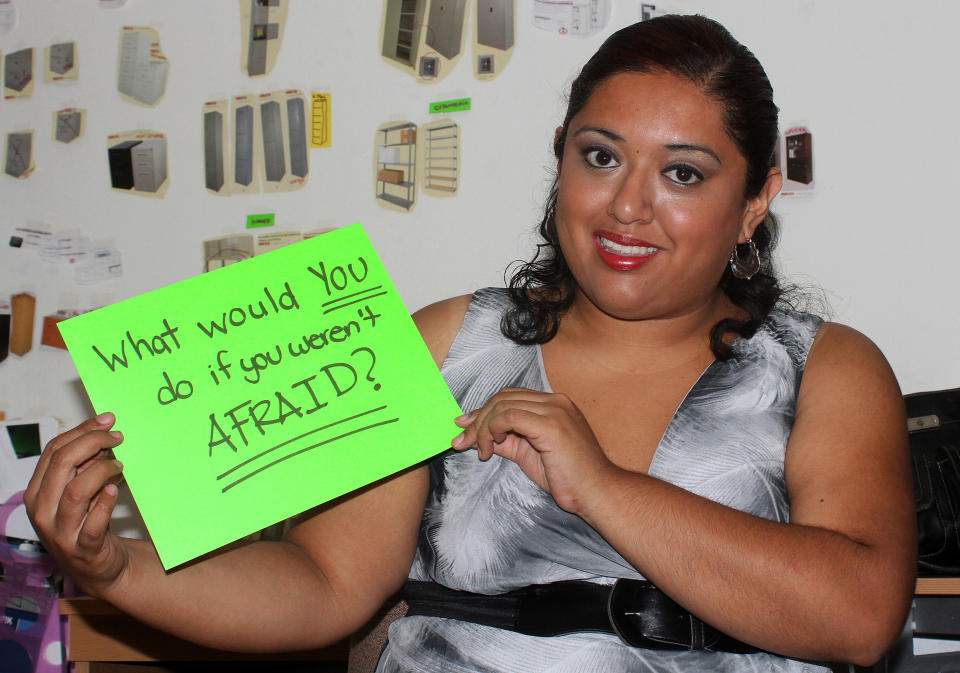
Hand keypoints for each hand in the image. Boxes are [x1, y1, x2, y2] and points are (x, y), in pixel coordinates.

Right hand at [24, 413, 128, 596]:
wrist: (99, 567)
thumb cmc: (89, 522)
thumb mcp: (80, 491)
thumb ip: (85, 465)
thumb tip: (103, 432)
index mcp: (37, 492)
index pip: (53, 451)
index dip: (81, 431)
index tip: (107, 420)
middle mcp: (43, 511)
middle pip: (62, 464)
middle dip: (92, 443)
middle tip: (118, 438)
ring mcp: (60, 532)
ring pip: (76, 491)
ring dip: (101, 471)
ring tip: (120, 466)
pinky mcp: (83, 548)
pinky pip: (92, 523)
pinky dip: (105, 504)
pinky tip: (115, 492)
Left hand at [451, 387, 618, 513]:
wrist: (595, 493)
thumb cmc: (567, 478)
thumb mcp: (528, 453)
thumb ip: (505, 441)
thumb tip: (477, 436)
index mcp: (553, 404)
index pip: (509, 397)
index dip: (483, 411)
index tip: (464, 428)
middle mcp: (555, 401)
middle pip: (502, 398)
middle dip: (477, 419)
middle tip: (462, 441)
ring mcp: (555, 410)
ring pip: (502, 405)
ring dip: (483, 427)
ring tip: (481, 450)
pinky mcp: (551, 424)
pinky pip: (509, 416)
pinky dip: (493, 430)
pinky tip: (492, 448)